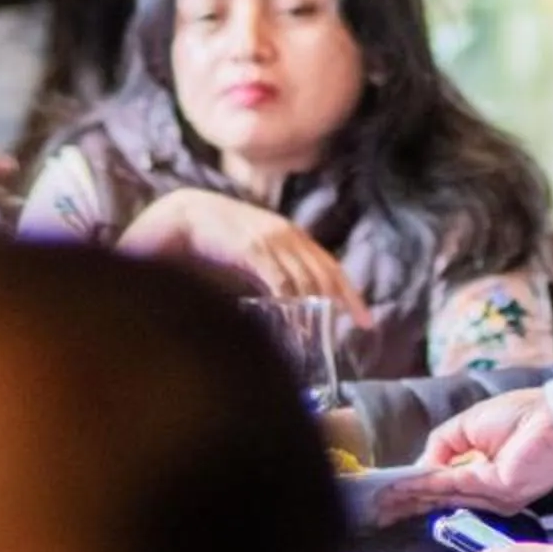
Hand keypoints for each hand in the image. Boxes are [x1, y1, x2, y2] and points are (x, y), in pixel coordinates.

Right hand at [125, 188, 373, 327]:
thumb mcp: (255, 250)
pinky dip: (289, 300)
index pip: (332, 267)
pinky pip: (278, 278)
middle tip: (341, 336)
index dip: (351, 295)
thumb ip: (273, 271)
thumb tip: (288, 304)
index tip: (366, 321)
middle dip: (338, 306)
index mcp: (293, 235)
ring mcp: (272, 240)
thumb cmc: (218, 235)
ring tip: (313, 339)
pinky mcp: (252, 248)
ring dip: (312, 311)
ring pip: (304, 280)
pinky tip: (293, 319)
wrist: (186, 212)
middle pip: (325, 275)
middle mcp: (289, 236)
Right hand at [375, 389, 552, 522]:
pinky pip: (456, 487)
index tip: (387, 494)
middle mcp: (485, 487)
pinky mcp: (500, 492)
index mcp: (481, 469)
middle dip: (407, 503)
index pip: (443, 485)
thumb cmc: (522, 413)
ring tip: (383, 502)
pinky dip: (428, 486)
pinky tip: (406, 488)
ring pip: (443, 497)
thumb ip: (443, 446)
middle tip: (378, 510)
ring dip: (411, 498)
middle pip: (439, 499)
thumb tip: (422, 467)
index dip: (414, 489)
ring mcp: (493, 494)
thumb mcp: (469, 425)